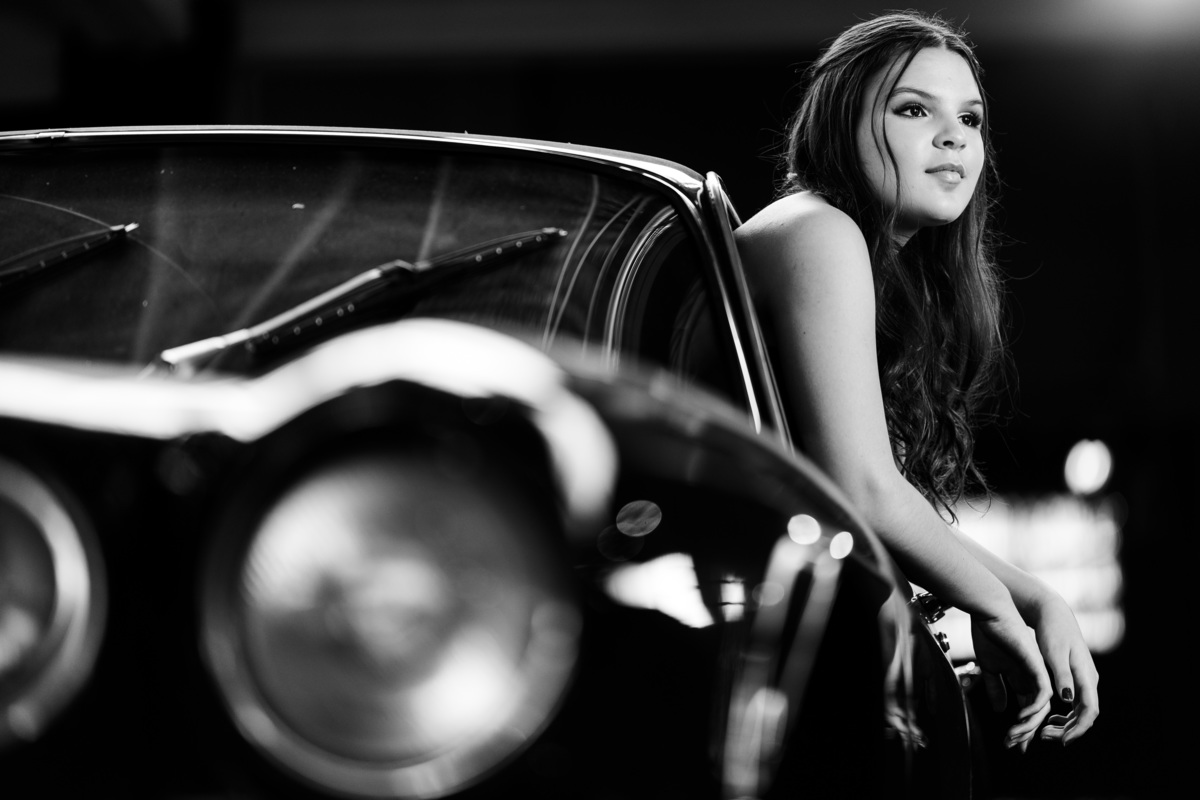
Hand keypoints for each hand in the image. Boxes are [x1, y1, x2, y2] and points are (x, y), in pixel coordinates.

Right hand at [970, 613, 1052, 749]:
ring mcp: (1038, 672)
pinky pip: (1041, 694)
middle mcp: (1035, 677)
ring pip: (1041, 707)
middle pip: (1037, 713)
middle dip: (1026, 732)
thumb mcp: (990, 666)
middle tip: (1013, 746)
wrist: (991, 612)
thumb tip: (1000, 710)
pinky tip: (1019, 718)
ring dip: (1028, 725)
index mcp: (1024, 678)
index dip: (1022, 728)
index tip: (1013, 744)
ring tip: (1014, 735)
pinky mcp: (1037, 665)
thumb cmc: (989, 634)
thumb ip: (996, 688)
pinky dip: (1033, 708)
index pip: (1028, 709)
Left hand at [1024, 592, 1099, 745]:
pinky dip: (1065, 714)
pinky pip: (1076, 702)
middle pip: (1086, 714)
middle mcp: (1089, 679)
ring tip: (1044, 732)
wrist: (1052, 612)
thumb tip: (1068, 699)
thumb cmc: (1051, 631)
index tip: (1062, 741)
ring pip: (1081, 710)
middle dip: (1069, 730)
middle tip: (1045, 738)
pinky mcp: (1076, 676)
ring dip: (1066, 724)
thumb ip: (1062, 676)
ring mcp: (1084, 678)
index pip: (1089, 711)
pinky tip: (1050, 718)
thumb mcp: (1054, 653)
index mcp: (1086, 675)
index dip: (1078, 729)